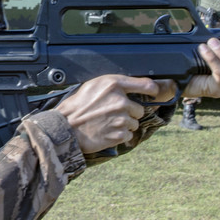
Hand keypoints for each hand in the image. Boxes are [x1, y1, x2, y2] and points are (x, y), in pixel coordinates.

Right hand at [55, 75, 174, 153]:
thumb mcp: (94, 85)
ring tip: (107, 123)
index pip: (147, 85)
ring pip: (134, 124)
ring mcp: (120, 119)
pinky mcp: (119, 134)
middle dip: (130, 113)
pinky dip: (120, 135)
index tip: (154, 93)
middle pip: (140, 109)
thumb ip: (115, 84)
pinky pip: (128, 135)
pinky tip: (107, 131)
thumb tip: (135, 86)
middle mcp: (120, 101)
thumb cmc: (78, 105)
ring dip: (125, 125)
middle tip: (113, 114)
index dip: (153, 90)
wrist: (66, 127)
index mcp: (114, 85)